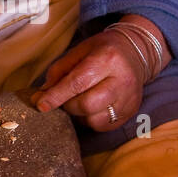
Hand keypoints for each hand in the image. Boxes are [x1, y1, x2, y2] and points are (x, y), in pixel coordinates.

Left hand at [29, 30, 147, 131]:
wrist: (137, 52)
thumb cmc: (103, 50)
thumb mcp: (80, 50)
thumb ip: (59, 71)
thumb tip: (41, 95)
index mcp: (108, 58)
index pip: (78, 82)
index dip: (57, 96)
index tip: (41, 104)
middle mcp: (123, 80)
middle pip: (87, 105)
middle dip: (68, 105)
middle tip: (65, 97)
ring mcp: (129, 98)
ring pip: (94, 120)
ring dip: (80, 114)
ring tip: (80, 100)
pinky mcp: (130, 111)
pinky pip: (103, 126)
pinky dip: (91, 120)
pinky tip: (92, 107)